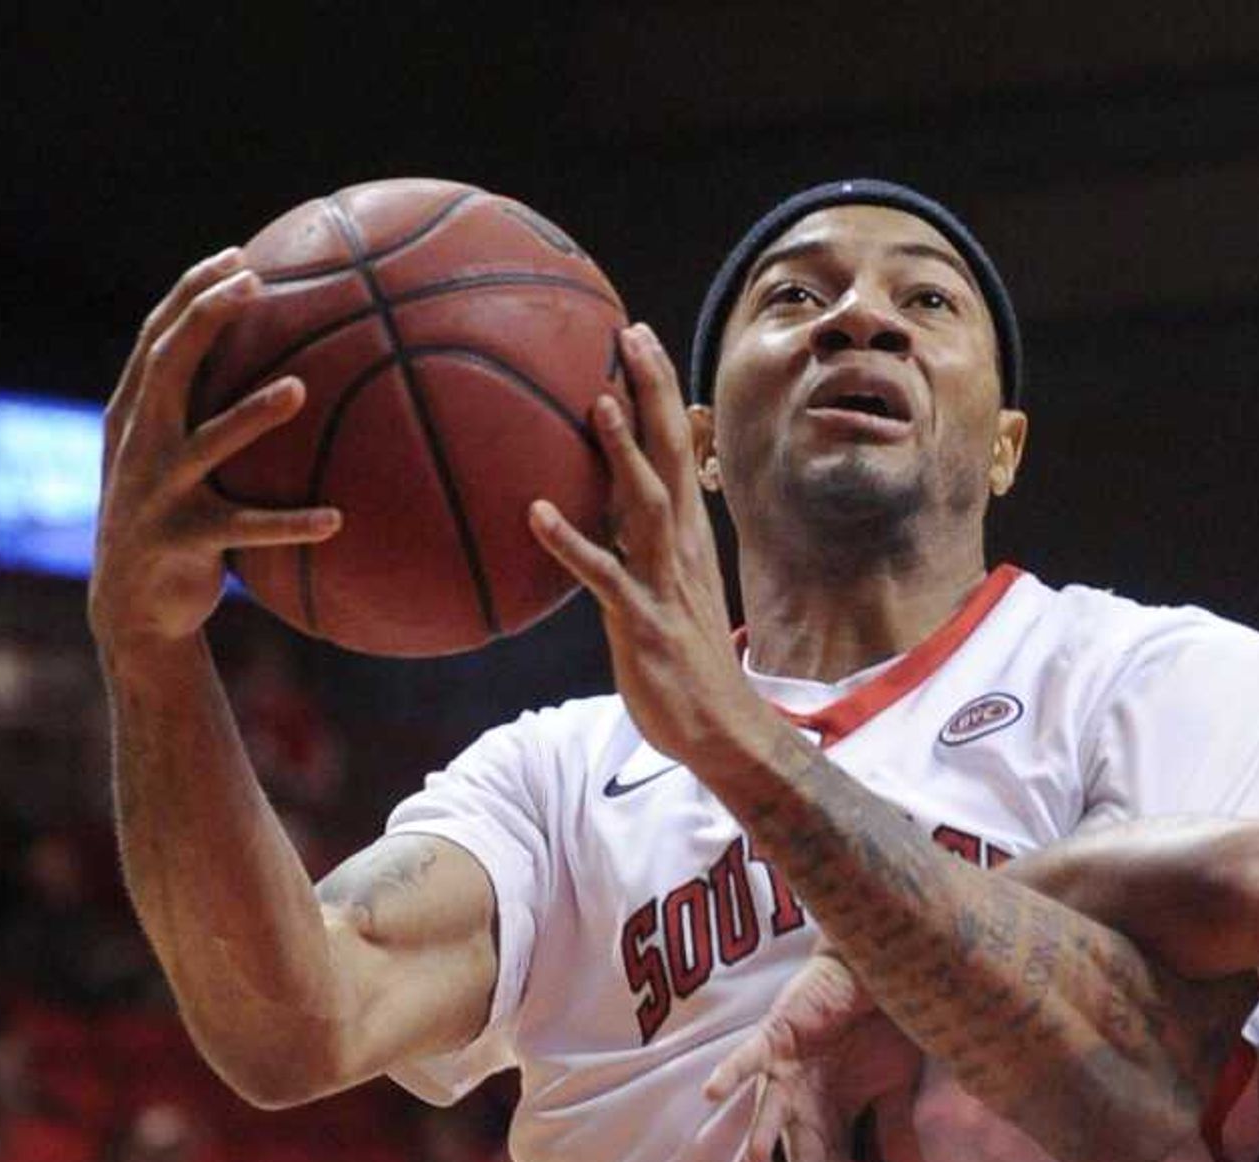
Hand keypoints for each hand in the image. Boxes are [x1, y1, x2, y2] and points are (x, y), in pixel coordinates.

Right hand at [89, 250, 341, 658]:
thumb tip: (283, 372)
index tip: (236, 257)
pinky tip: (336, 520)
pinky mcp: (183, 540)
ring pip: (207, 443)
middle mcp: (140, 443)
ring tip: (299, 389)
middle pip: (169, 363)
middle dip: (207, 318)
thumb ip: (201, 417)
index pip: (158, 336)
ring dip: (252, 415)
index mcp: (136, 416)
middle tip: (254, 285)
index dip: (192, 291)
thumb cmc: (172, 524)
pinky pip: (246, 530)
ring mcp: (158, 491)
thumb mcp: (175, 465)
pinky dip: (291, 525)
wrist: (132, 607)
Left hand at [526, 324, 780, 789]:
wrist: (722, 729)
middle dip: (652, 394)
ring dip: (622, 454)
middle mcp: (681, 548)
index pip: (678, 449)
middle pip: (670, 457)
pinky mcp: (643, 623)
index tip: (638, 335)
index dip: (661, 391)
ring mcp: (664, 583)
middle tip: (630, 334)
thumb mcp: (670, 590)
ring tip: (598, 403)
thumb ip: (640, 543)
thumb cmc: (687, 662)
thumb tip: (606, 507)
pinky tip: (536, 514)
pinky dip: (571, 543)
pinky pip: (604, 577)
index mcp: (688, 536)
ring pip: (645, 506)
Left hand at [705, 951, 927, 1161]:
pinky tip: (710, 1096)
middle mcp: (807, 1104)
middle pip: (804, 1157)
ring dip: (761, 1137)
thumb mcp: (898, 1089)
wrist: (876, 969)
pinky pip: (750, 1057)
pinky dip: (731, 1075)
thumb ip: (897, 1135)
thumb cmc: (883, 1029)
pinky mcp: (778, 1037)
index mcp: (837, 1121)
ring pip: (772, 1112)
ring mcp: (789, 1072)